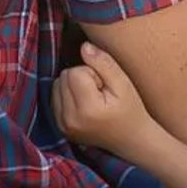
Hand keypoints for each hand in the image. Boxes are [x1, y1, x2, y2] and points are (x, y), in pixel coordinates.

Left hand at [52, 42, 155, 158]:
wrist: (131, 140)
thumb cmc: (131, 110)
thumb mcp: (124, 84)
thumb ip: (104, 63)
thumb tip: (84, 47)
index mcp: (87, 109)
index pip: (75, 72)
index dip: (92, 72)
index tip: (105, 86)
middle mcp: (70, 119)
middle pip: (63, 77)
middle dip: (82, 78)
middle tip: (100, 92)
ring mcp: (63, 125)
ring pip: (57, 85)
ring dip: (73, 86)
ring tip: (93, 98)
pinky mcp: (60, 127)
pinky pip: (55, 98)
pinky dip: (68, 96)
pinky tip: (84, 104)